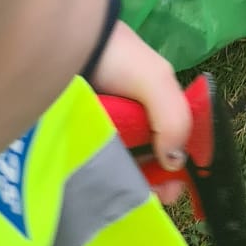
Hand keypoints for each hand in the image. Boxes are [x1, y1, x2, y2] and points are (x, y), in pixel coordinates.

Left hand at [90, 21, 192, 206]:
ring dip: (130, 187)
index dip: (178, 168)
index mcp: (155, 109)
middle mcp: (132, 125)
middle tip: (151, 199)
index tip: (174, 188)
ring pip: (124, 170)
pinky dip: (103, 183)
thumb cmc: (119, 59)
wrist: (67, 46)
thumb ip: (174, 117)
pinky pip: (96, 170)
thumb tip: (176, 163)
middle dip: (155, 185)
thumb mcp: (157, 79)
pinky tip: (105, 193)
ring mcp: (106, 137)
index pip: (175, 145)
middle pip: (150, 164)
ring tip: (128, 200)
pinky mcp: (80, 145)